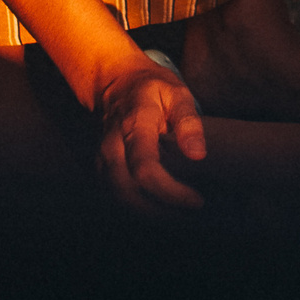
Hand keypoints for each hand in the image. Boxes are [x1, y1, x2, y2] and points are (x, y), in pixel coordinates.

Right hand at [96, 59, 206, 212]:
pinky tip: (161, 211)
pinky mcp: (101, 168)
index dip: (170, 192)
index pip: (145, 169)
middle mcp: (112, 145)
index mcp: (134, 126)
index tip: (196, 201)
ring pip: (118, 198)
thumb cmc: (152, 88)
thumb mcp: (177, 93)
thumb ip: (188, 122)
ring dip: (148, 214)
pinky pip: (115, 196)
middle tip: (191, 217)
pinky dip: (137, 209)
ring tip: (180, 218)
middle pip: (126, 191)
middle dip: (159, 212)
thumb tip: (198, 154)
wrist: (116, 82)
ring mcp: (102, 158)